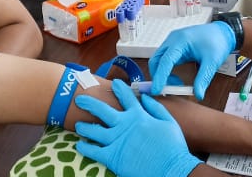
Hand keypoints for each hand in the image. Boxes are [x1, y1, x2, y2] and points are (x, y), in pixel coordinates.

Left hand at [73, 80, 201, 176]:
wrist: (170, 169)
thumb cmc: (172, 146)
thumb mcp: (169, 122)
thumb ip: (155, 108)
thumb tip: (144, 97)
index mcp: (139, 115)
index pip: (126, 97)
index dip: (119, 88)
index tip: (113, 84)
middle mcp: (124, 125)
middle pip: (102, 110)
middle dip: (89, 103)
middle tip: (79, 99)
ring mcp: (117, 141)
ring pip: (93, 130)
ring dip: (84, 127)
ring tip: (78, 126)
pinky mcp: (112, 157)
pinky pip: (93, 151)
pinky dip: (85, 148)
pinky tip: (80, 146)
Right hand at [148, 21, 235, 99]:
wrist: (223, 32)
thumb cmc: (218, 42)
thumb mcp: (212, 62)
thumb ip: (204, 78)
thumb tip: (198, 94)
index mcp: (181, 40)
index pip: (165, 60)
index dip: (160, 77)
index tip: (156, 90)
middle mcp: (173, 39)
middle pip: (156, 60)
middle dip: (158, 76)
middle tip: (167, 91)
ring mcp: (172, 41)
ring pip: (158, 60)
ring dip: (162, 74)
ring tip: (176, 85)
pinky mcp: (174, 46)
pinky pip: (164, 59)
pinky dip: (166, 70)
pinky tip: (175, 78)